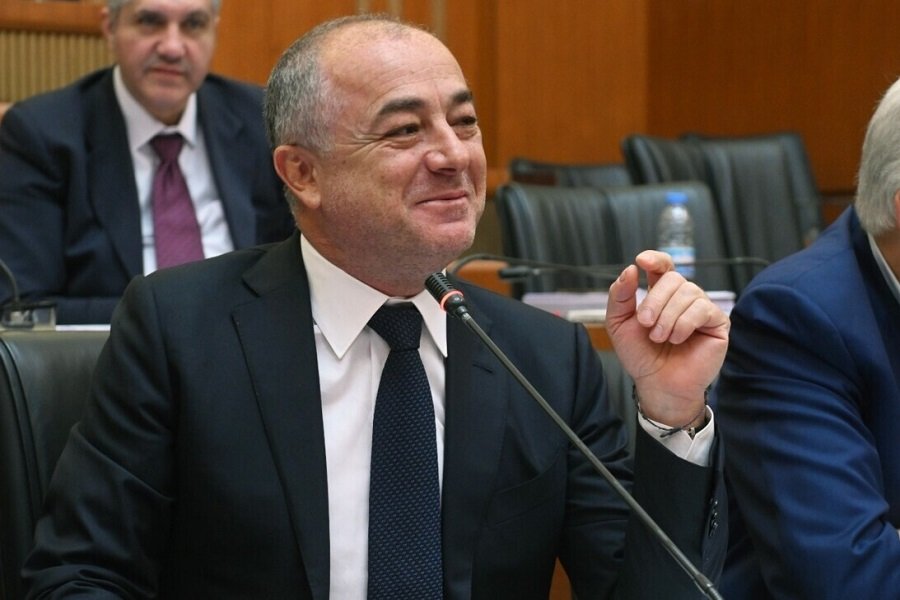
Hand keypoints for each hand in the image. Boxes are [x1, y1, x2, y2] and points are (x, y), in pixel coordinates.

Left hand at [605, 250, 728, 425]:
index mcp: (660, 294)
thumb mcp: (618, 323)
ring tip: (660, 338)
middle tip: (645, 325)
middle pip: (673, 278)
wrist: (656, 383)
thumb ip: (620, 295)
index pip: (663, 266)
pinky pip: (702, 309)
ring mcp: (701, 308)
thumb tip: (630, 269)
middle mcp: (683, 297)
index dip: (655, 259)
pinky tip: (677, 339)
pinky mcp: (717, 323)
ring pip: (688, 292)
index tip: (642, 261)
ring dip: (668, 317)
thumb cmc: (640, 355)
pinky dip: (684, 324)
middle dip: (655, 301)